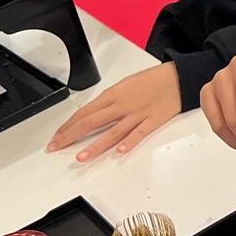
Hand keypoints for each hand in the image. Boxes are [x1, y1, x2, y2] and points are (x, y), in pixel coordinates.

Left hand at [47, 62, 180, 161]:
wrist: (178, 77)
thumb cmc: (152, 80)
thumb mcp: (125, 85)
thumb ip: (109, 101)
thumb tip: (94, 114)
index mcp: (113, 94)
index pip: (84, 112)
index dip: (68, 125)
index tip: (57, 137)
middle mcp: (122, 105)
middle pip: (91, 122)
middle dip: (71, 136)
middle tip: (57, 147)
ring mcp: (137, 114)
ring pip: (112, 131)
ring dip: (95, 145)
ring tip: (81, 157)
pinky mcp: (153, 120)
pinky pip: (139, 132)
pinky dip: (130, 141)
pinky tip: (120, 150)